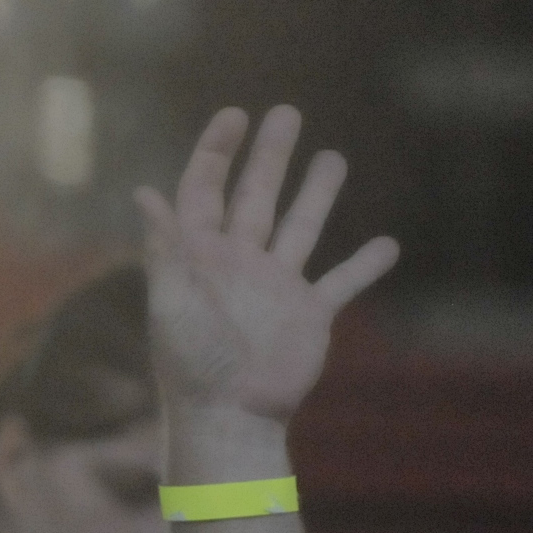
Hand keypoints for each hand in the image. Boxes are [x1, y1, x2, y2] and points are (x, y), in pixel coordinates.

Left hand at [137, 106, 398, 435]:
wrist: (231, 419)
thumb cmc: (192, 366)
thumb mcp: (171, 302)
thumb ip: (165, 248)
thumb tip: (144, 194)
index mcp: (200, 258)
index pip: (204, 191)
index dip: (215, 152)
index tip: (234, 115)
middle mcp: (239, 265)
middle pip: (255, 196)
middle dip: (269, 157)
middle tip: (286, 113)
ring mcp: (276, 287)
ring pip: (301, 227)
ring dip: (317, 193)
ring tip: (334, 157)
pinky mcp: (308, 315)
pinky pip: (342, 282)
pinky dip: (365, 265)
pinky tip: (388, 245)